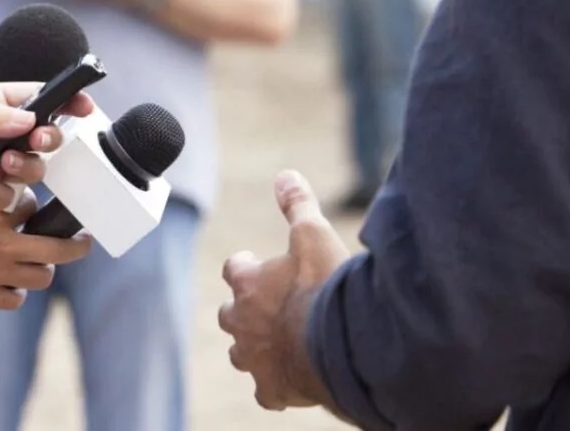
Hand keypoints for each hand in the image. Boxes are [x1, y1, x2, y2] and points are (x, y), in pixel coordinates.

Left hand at [0, 81, 93, 218]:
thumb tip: (29, 119)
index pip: (35, 99)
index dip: (63, 101)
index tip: (83, 105)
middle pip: (42, 136)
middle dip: (49, 137)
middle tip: (40, 138)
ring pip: (31, 168)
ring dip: (26, 164)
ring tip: (5, 161)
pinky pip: (6, 196)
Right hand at [0, 197, 92, 309]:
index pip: (34, 206)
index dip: (37, 207)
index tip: (40, 207)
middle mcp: (0, 244)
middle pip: (58, 249)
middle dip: (75, 246)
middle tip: (82, 242)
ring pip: (41, 277)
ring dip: (42, 270)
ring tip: (41, 264)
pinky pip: (14, 300)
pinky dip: (15, 294)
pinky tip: (8, 286)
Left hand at [219, 170, 351, 411]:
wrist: (340, 343)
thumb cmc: (325, 287)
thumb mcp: (314, 234)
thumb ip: (297, 205)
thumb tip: (284, 175)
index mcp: (246, 282)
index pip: (234, 269)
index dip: (246, 266)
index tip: (257, 264)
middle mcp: (240, 321)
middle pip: (230, 314)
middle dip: (244, 310)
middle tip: (268, 307)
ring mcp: (254, 358)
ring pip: (241, 354)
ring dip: (255, 347)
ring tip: (279, 343)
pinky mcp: (272, 389)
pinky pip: (266, 393)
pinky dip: (276, 387)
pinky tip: (292, 384)